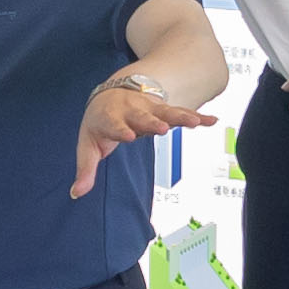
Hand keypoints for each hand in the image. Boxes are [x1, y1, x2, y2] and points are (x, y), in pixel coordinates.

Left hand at [72, 79, 210, 198]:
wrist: (110, 94)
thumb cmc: (99, 124)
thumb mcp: (87, 145)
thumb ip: (85, 170)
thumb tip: (76, 194)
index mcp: (109, 119)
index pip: (114, 126)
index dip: (121, 130)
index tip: (129, 136)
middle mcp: (130, 111)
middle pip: (142, 117)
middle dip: (152, 122)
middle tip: (162, 129)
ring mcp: (148, 108)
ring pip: (166, 111)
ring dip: (180, 116)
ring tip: (194, 123)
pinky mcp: (163, 109)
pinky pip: (182, 112)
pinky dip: (197, 116)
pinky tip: (212, 121)